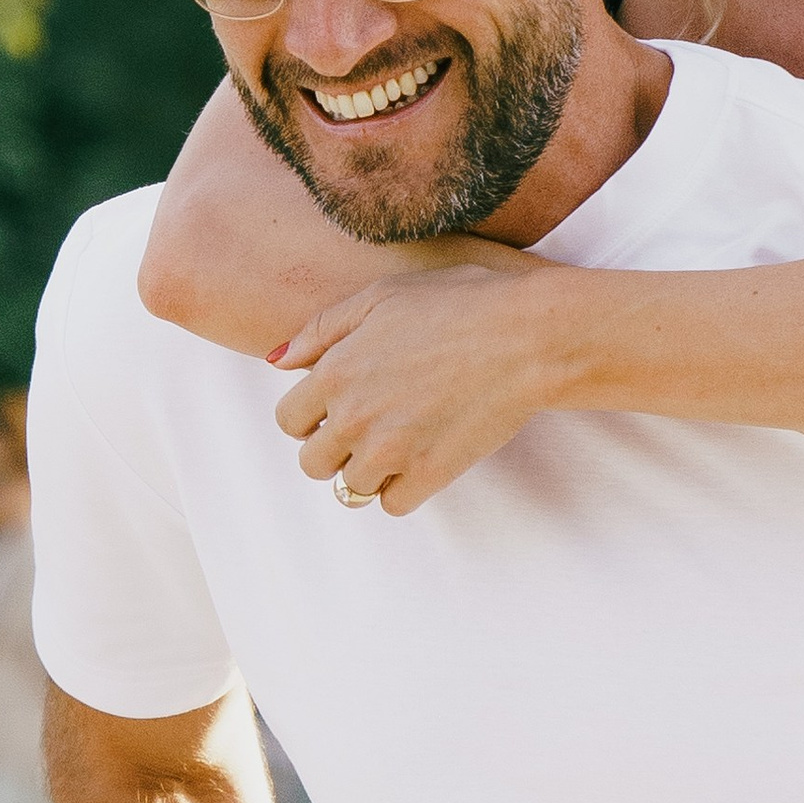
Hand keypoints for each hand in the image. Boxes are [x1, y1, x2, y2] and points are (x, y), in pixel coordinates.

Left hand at [273, 254, 573, 513]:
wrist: (525, 337)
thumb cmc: (459, 305)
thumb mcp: (381, 296)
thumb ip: (322, 329)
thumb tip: (278, 361)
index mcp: (335, 372)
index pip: (289, 420)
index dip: (311, 415)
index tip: (339, 407)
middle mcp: (353, 417)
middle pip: (312, 464)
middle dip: (334, 449)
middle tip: (370, 429)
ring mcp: (389, 450)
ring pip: (351, 489)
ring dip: (370, 471)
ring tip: (401, 442)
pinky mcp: (428, 475)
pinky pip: (393, 505)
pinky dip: (403, 490)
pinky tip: (422, 460)